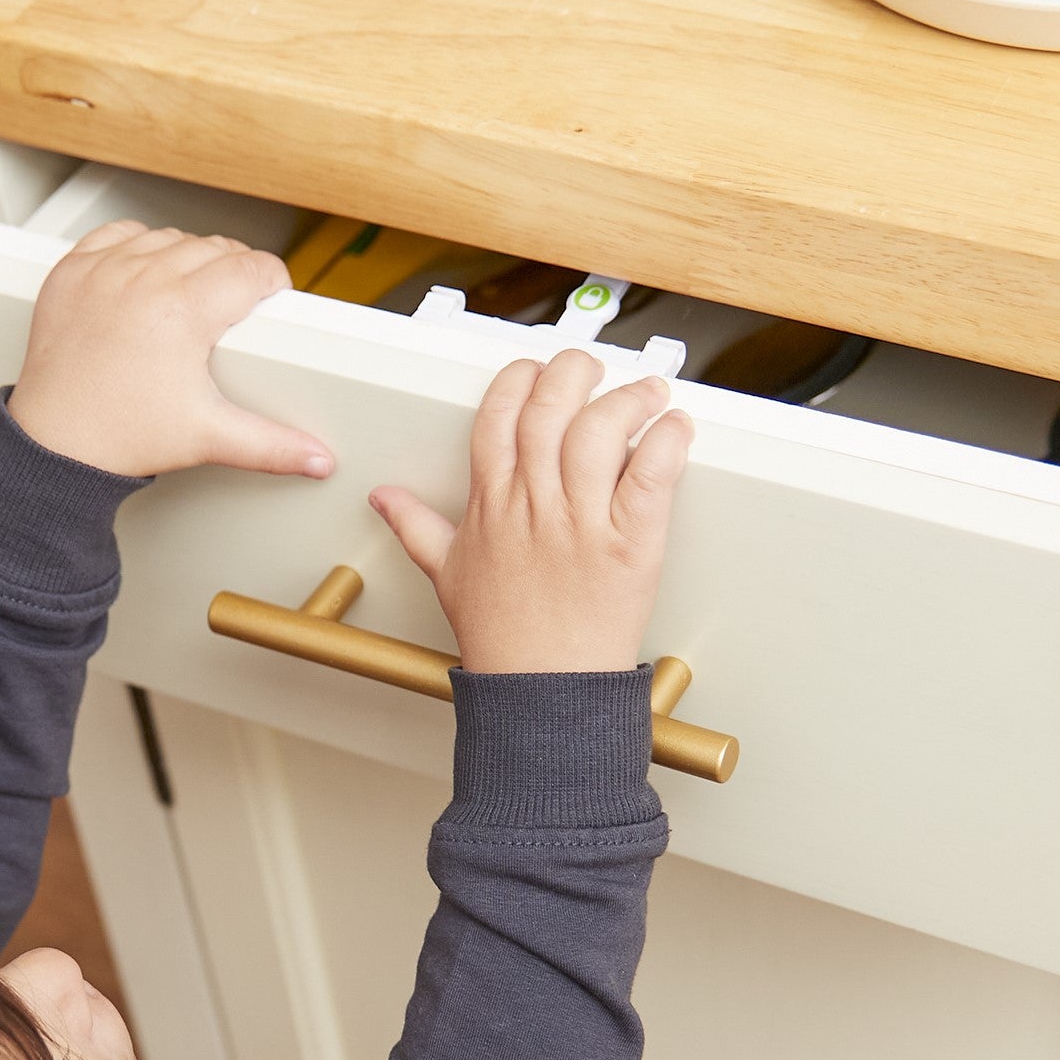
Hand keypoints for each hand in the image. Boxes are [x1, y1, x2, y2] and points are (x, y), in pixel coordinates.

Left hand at [7, 222, 333, 480]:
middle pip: (213, 248)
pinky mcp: (72, 272)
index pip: (250, 268)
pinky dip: (137, 246)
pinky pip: (116, 234)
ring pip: (168, 237)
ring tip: (193, 292)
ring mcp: (103, 270)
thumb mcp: (207, 437)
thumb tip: (317, 458)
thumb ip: (271, 445)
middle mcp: (142, 278)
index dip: (271, 282)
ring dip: (188, 256)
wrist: (54, 446)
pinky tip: (145, 273)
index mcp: (182, 310)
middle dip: (233, 271)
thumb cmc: (120, 438)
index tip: (272, 296)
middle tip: (235, 304)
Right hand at [369, 352, 692, 674]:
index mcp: (492, 504)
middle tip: (595, 368)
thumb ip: (416, 526)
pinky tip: (673, 428)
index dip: (521, 379)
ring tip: (647, 394)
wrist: (540, 691)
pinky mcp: (629, 544)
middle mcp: (534, 505)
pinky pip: (651, 476)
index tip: (540, 371)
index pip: (500, 414)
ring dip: (629, 399)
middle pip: (551, 407)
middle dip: (575, 371)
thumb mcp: (445, 573)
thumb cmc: (501, 638)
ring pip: (601, 430)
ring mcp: (581, 522)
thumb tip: (385, 499)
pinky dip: (667, 443)